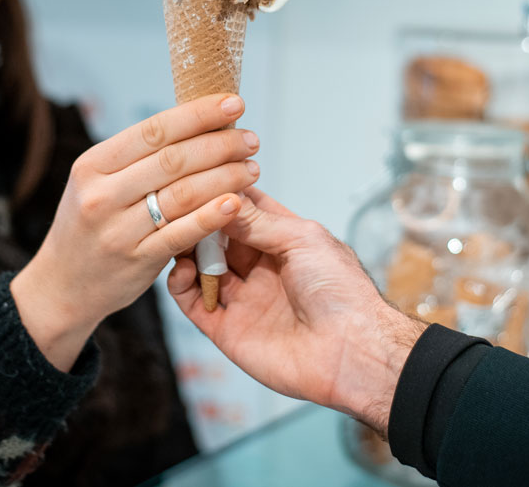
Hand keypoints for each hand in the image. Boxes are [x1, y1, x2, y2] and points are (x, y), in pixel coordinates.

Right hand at [13, 94, 259, 370]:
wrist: (62, 286)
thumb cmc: (92, 225)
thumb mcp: (98, 184)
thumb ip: (138, 160)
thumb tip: (198, 124)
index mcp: (93, 164)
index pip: (154, 130)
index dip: (198, 114)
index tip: (232, 104)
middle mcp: (101, 194)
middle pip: (172, 160)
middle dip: (220, 145)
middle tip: (251, 140)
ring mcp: (118, 229)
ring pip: (182, 194)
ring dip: (224, 177)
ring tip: (252, 169)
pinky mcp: (135, 261)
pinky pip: (181, 233)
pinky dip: (212, 216)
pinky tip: (237, 203)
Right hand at [168, 188, 425, 434]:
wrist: (351, 351)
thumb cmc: (340, 290)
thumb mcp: (302, 239)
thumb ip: (257, 221)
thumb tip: (222, 196)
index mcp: (284, 241)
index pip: (244, 210)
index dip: (223, 193)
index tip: (198, 177)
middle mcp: (261, 268)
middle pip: (217, 236)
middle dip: (199, 219)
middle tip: (181, 206)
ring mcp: (243, 298)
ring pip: (200, 267)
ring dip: (185, 249)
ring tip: (177, 233)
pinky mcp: (227, 330)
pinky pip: (194, 302)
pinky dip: (179, 284)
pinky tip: (182, 269)